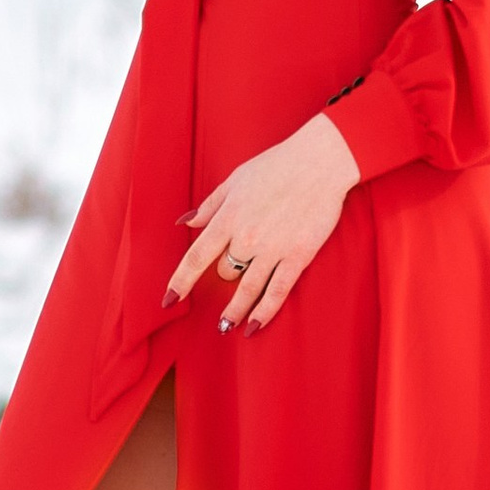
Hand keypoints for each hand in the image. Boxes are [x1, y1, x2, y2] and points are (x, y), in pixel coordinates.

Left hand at [167, 111, 360, 332]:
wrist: (320, 162)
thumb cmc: (277, 165)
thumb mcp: (235, 179)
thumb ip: (210, 205)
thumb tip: (185, 222)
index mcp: (228, 217)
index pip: (195, 257)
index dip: (180, 282)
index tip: (169, 300)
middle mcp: (246, 237)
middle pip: (224, 272)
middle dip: (225, 276)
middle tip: (234, 271)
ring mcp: (273, 249)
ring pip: (246, 290)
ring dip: (233, 312)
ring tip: (225, 328)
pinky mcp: (298, 256)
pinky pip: (277, 291)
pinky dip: (264, 312)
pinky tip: (253, 326)